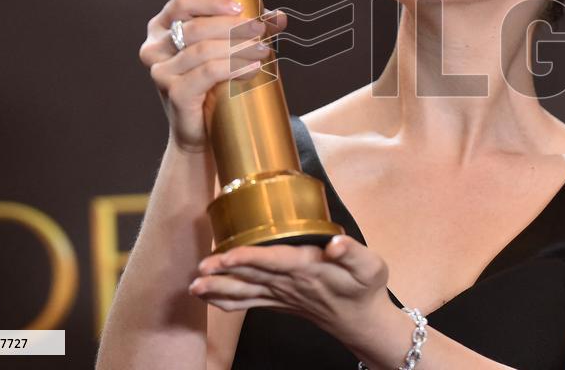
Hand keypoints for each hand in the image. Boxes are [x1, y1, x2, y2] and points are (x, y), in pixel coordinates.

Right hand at [137, 0, 287, 151]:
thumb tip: (278, 16)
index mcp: (161, 28)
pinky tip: (252, 68)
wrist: (200, 133)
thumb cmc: (210, 86)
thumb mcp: (220, 51)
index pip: (181, 3)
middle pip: (195, 27)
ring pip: (203, 50)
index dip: (211, 1)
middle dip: (232, 26)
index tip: (240, 8)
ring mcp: (161, 72)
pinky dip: (232, 67)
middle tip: (259, 30)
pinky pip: (206, 73)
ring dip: (237, 47)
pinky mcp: (174, 93)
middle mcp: (154, 48)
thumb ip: (243, 30)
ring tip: (262, 51)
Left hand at [190, 236, 392, 340]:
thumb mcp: (370, 266)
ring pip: (244, 292)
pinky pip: (246, 303)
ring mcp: (281, 295)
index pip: (273, 261)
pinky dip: (224, 301)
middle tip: (199, 269)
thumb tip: (336, 243)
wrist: (362, 321)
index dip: (249, 258)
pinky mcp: (277, 302)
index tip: (226, 256)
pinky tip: (206, 296)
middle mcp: (289, 284)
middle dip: (223, 273)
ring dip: (218, 289)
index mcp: (308, 268)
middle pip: (251, 277)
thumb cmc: (365, 288)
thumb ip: (352, 252)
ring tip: (194, 286)